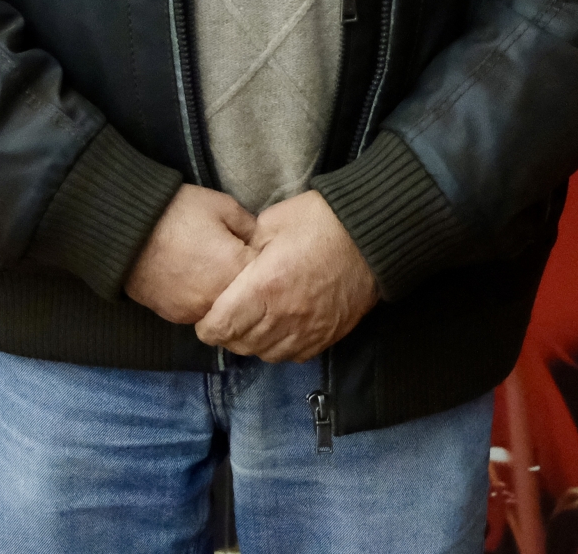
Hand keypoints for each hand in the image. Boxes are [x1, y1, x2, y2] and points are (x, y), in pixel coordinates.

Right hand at [122, 185, 256, 325]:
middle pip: (249, 301)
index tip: (261, 252)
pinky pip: (200, 314)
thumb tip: (262, 241)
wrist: (125, 230)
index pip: (270, 276)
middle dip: (248, 285)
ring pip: (225, 312)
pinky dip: (203, 301)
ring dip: (225, 297)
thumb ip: (251, 226)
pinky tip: (195, 280)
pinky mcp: (176, 317)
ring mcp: (197, 311)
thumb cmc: (176, 212)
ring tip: (213, 270)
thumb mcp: (222, 206)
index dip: (268, 263)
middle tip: (236, 262)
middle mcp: (221, 298)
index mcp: (237, 268)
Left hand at [193, 190, 376, 361]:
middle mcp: (284, 317)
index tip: (206, 317)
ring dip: (252, 343)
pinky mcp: (327, 336)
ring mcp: (308, 331)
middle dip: (227, 335)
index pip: (221, 326)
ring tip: (250, 325)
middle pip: (240, 344)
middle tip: (225, 318)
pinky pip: (294, 355)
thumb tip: (234, 259)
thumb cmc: (320, 222)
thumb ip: (245, 246)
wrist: (371, 237)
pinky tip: (278, 329)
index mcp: (264, 287)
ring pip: (266, 354)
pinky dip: (279, 347)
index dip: (207, 326)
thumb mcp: (272, 221)